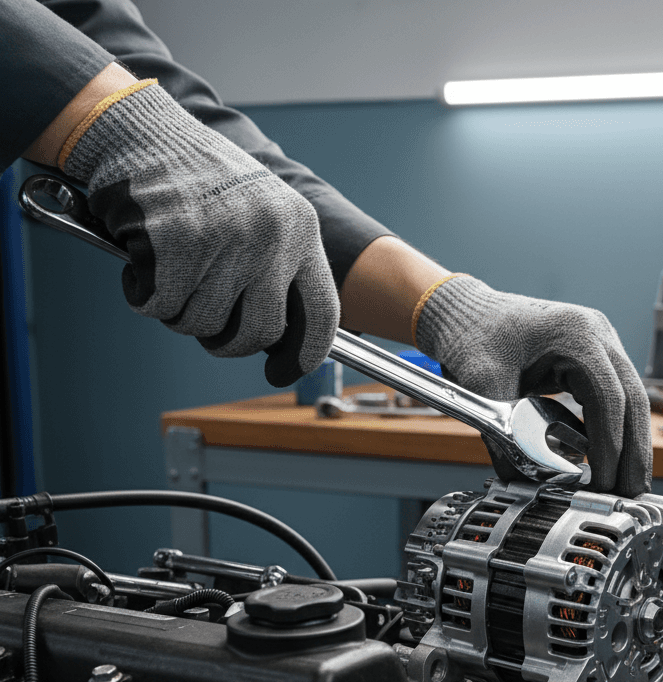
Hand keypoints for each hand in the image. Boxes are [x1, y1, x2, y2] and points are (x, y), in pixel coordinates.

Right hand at [62, 83, 337, 385]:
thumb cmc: (199, 181)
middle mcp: (271, 235)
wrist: (141, 129)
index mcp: (300, 230)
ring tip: (169, 271)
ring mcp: (226, 238)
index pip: (323, 313)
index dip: (303, 355)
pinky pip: (161, 306)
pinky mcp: (176, 242)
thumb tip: (282, 342)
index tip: (281, 373)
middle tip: (205, 324)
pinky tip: (141, 260)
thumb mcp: (262, 213)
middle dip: (227, 342)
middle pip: (259, 332)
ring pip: (203, 324)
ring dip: (178, 313)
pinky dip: (143, 295)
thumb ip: (279, 269)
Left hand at [414, 276, 651, 495]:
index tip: (604, 482)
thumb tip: (522, 483)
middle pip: (634, 401)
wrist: (464, 310)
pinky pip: (616, 398)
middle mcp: (598, 336)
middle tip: (630, 495)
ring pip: (632, 401)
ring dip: (630, 445)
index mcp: (577, 334)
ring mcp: (601, 345)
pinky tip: (607, 461)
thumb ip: (502, 435)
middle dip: (634, 453)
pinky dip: (614, 431)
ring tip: (623, 485)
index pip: (609, 398)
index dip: (611, 446)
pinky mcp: (594, 358)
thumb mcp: (483, 386)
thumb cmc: (472, 334)